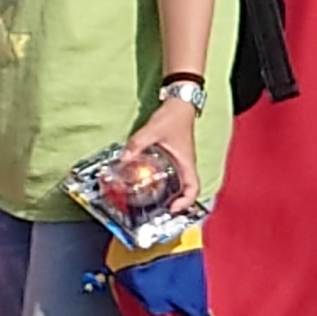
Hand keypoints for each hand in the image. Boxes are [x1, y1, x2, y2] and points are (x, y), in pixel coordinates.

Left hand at [124, 94, 203, 208]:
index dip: (186, 202)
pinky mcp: (173, 156)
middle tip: (158, 212)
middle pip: (185, 190)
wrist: (179, 103)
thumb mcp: (153, 130)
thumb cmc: (173, 116)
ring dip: (168, 194)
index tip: (172, 209)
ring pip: (178, 183)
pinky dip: (162, 182)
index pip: (193, 188)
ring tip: (151, 203)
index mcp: (186, 161)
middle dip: (175, 203)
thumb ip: (137, 143)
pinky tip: (145, 183)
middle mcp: (185, 164)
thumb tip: (123, 158)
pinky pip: (170, 174)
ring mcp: (179, 161)